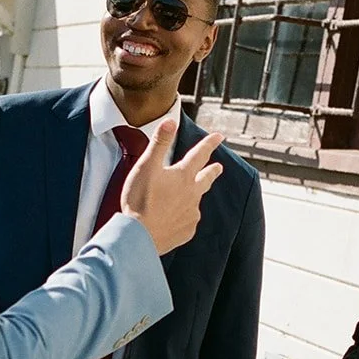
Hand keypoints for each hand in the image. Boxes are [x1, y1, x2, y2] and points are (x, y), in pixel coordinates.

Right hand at [122, 121, 224, 254]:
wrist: (139, 236)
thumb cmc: (140, 200)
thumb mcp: (146, 166)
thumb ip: (159, 143)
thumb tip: (171, 122)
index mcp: (184, 176)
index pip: (200, 154)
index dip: (210, 143)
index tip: (219, 137)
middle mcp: (192, 194)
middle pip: (206, 179)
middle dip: (213, 171)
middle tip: (218, 167)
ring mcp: (191, 214)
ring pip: (196, 201)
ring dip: (193, 195)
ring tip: (186, 196)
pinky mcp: (186, 231)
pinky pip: (188, 221)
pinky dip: (183, 216)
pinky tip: (174, 218)